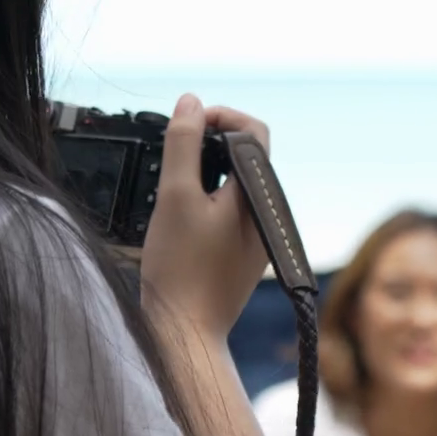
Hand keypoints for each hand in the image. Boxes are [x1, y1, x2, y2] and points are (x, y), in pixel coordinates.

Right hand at [139, 95, 271, 336]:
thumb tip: (192, 103)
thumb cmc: (181, 268)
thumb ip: (183, 144)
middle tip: (171, 152)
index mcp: (258, 195)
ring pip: (232, 184)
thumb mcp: (175, 195)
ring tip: (171, 184)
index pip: (253, 132)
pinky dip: (204, 200)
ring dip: (203, 172)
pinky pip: (226, 211)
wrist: (187, 332)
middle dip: (208, 144)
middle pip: (242, 156)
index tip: (186, 124)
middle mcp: (265, 214)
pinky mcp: (242, 253)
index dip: (220, 117)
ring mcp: (256, 236)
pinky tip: (178, 217)